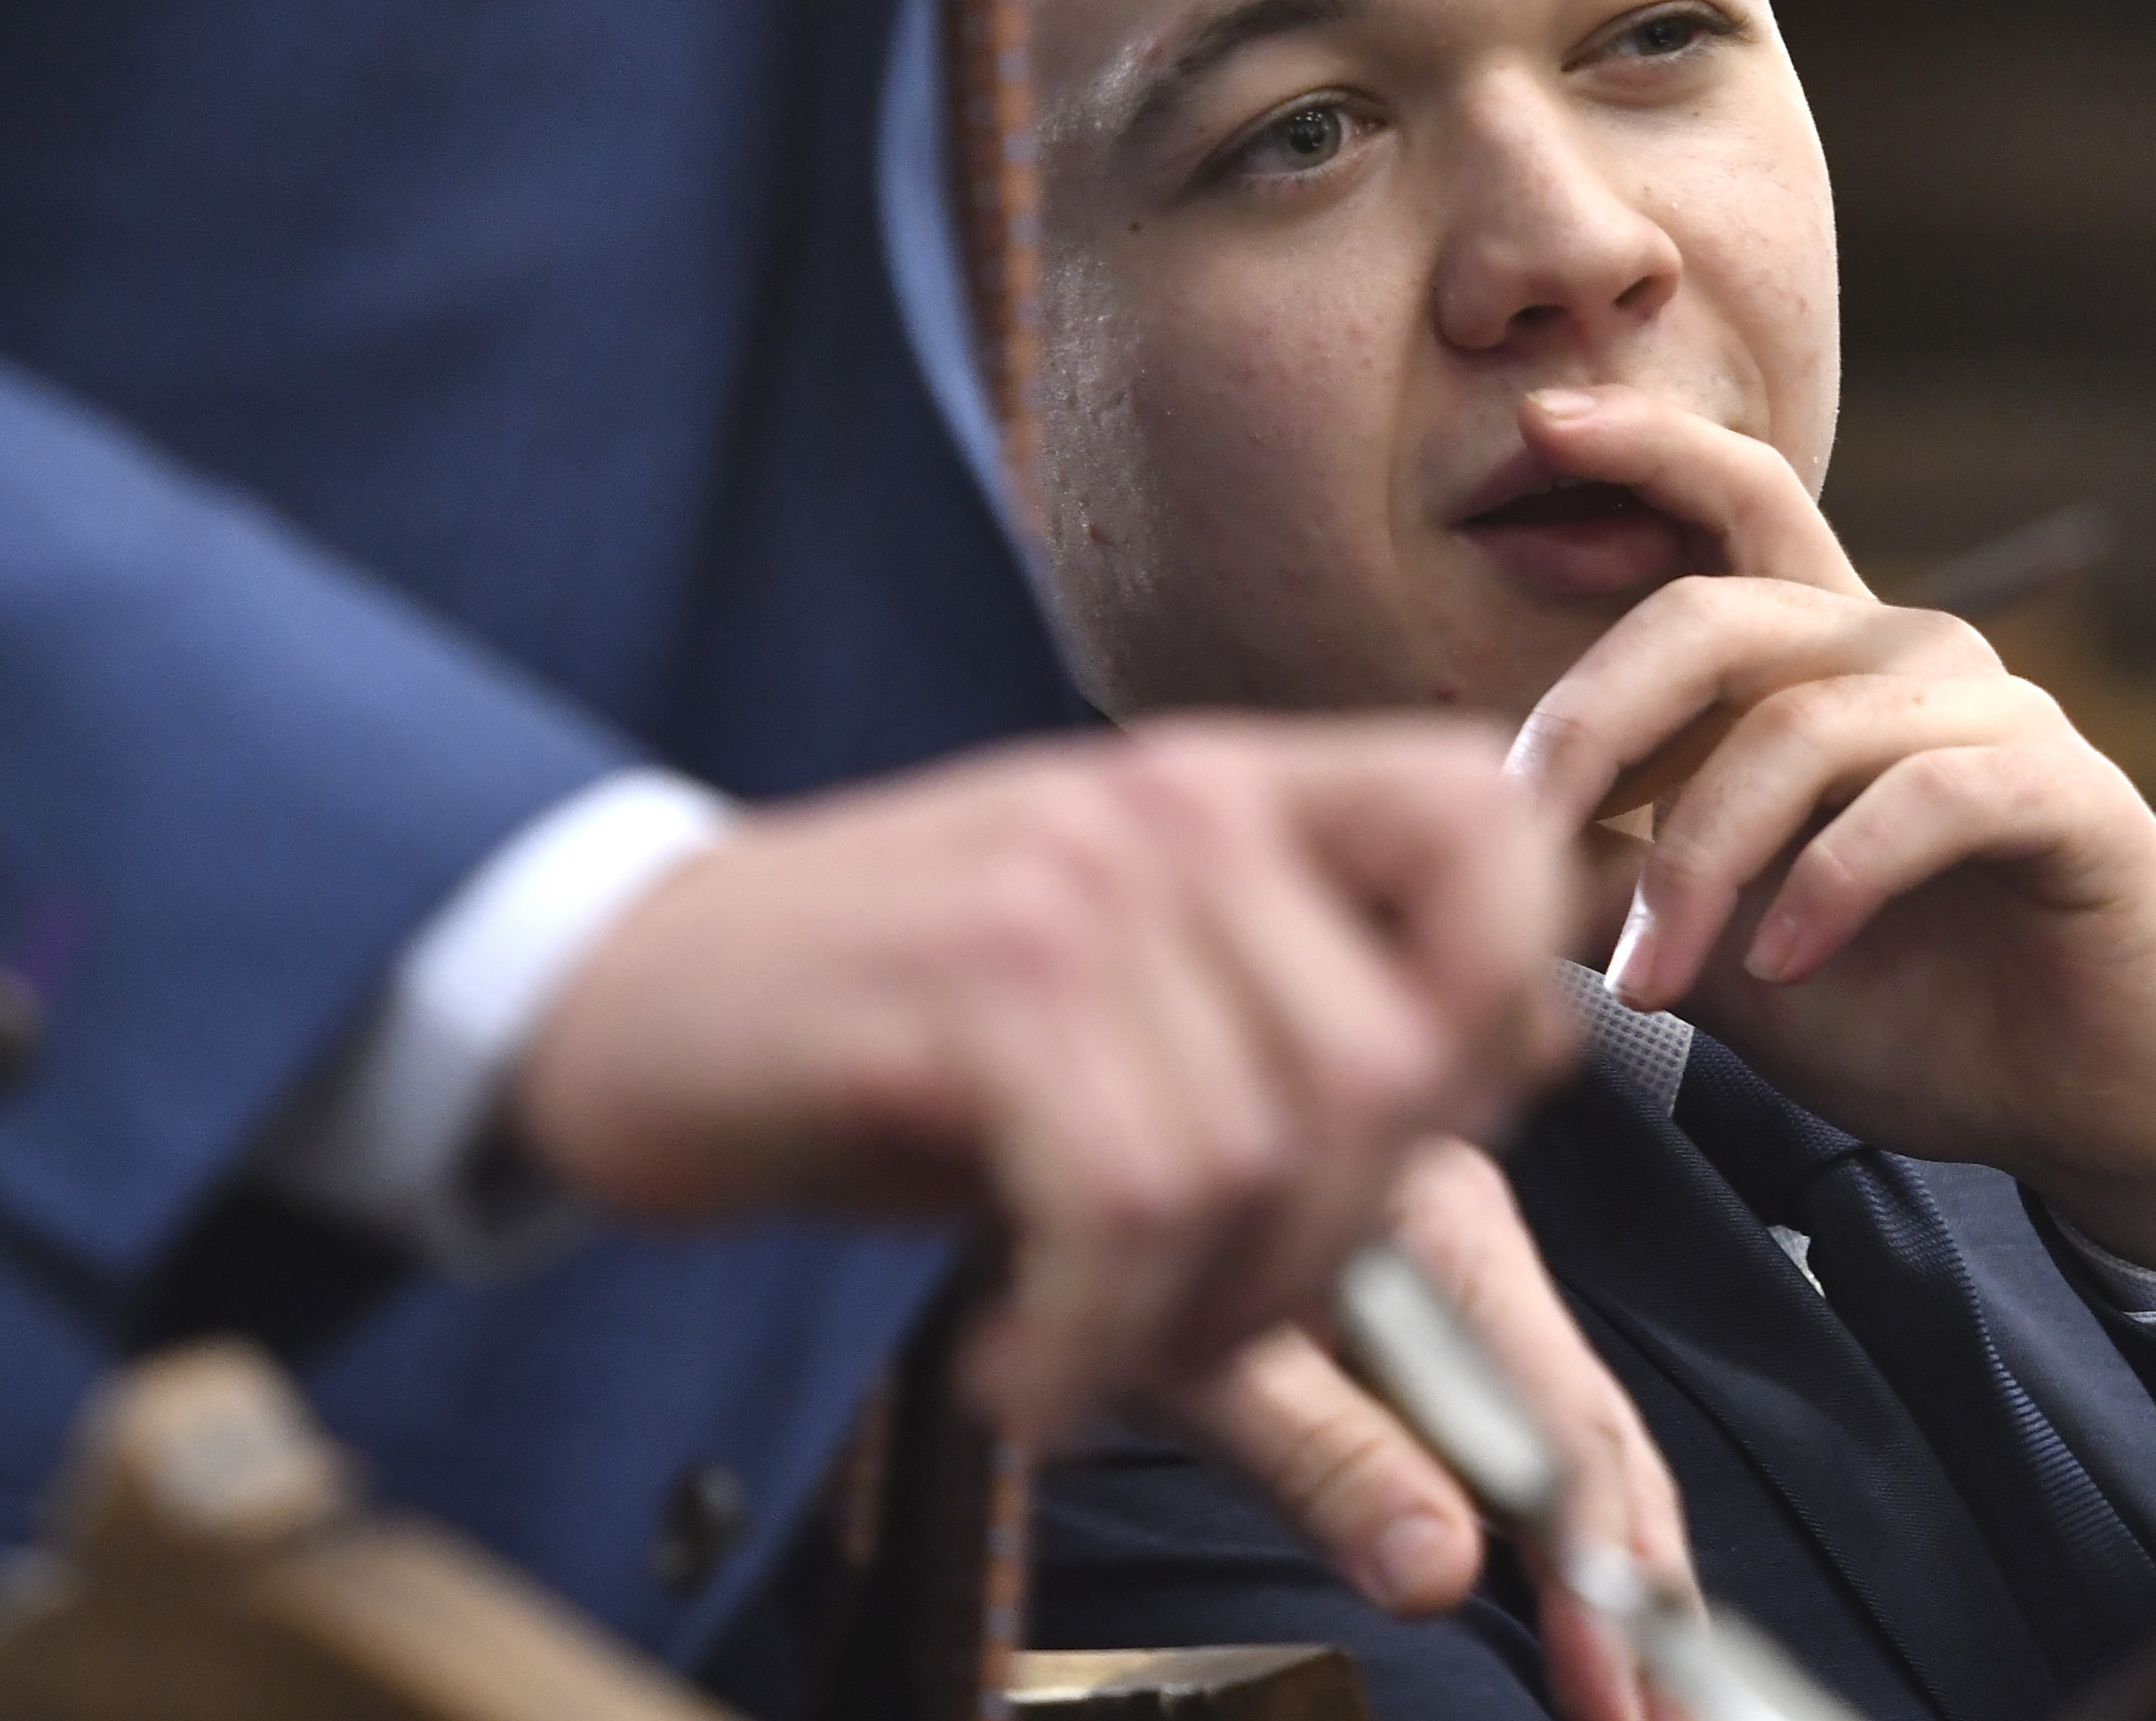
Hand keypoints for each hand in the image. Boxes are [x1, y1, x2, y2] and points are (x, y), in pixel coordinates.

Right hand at [509, 717, 1576, 1443]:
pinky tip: (1021, 1371)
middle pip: (1399, 1064)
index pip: (1487, 826)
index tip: (1412, 1139)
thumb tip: (1528, 1176)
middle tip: (1206, 1321)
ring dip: (1196, 1319)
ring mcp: (1081, 879)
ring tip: (1095, 1346)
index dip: (1503, 1001)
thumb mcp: (1122, 1042)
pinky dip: (1092, 1341)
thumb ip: (1317, 1095)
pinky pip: (1133, 1206)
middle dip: (1328, 1253)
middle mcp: (1178, 802)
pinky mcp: (981, 982)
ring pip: (1271, 1155)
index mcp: (1235, 786)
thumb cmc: (891, 1037)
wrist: (628, 997)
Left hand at [1156, 1139, 1689, 1720]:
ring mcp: (1462, 1280)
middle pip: (1596, 1433)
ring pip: (1574, 1438)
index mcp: (1445, 1225)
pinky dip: (1560, 1527)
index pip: (1560, 1421)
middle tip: (1666, 1718)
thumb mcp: (1199, 1361)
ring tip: (1646, 1689)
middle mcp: (1477, 1243)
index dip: (1594, 1567)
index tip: (1608, 1680)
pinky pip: (1524, 1430)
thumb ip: (1324, 1458)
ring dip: (1616, 1568)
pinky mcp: (1432, 1319)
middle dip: (1641, 1589)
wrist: (1086, 1167)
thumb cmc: (1113, 1243)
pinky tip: (1585, 1602)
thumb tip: (1438, 1571)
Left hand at [1504, 386, 2155, 1280]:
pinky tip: (1781, 966)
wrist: (2095, 1108)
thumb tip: (1474, 851)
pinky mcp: (2068, 793)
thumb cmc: (1914, 1011)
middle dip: (1596, 720)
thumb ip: (1620, 887)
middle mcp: (1907, 657)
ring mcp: (1994, 715)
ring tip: (1651, 980)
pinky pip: (1923, 797)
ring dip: (1700, 863)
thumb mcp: (1726, 951)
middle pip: (1718, 612)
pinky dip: (1831, 883)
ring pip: (1798, 730)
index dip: (1646, 450)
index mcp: (1826, 666)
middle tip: (1520, 832)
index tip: (1539, 422)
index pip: (1738, 505)